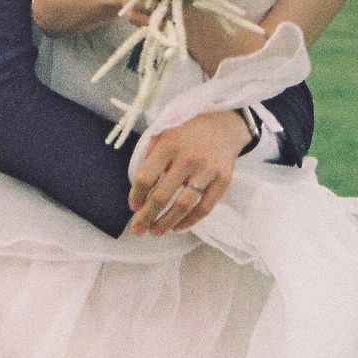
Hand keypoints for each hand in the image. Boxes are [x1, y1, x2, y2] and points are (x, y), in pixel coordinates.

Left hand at [127, 109, 250, 235]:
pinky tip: (177, 227)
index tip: (133, 207)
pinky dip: (189, 222)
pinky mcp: (223, 180)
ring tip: (155, 231)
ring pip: (183, 205)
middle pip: (162, 196)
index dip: (136, 196)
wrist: (223, 126)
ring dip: (166, 223)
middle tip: (137, 229)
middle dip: (146, 217)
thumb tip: (137, 190)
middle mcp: (188, 158)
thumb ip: (149, 158)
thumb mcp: (164, 135)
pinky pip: (204, 208)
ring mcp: (207, 170)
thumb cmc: (187, 134)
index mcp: (168, 145)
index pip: (146, 177)